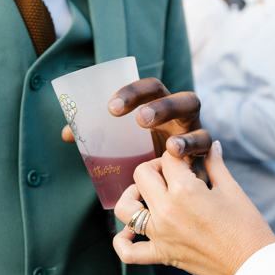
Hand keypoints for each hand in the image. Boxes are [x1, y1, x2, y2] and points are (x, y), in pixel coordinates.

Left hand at [61, 77, 210, 157]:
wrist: (169, 186)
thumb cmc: (144, 156)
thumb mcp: (122, 145)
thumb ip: (99, 137)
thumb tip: (68, 133)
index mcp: (161, 107)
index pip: (151, 89)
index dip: (133, 92)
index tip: (111, 107)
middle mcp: (181, 117)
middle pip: (181, 100)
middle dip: (162, 107)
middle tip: (140, 120)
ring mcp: (196, 136)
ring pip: (199, 126)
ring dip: (185, 136)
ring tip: (170, 146)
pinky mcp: (204, 159)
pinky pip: (206, 149)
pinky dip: (193, 150)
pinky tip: (178, 156)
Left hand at [112, 141, 274, 274]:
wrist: (252, 267)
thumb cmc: (248, 229)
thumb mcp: (233, 191)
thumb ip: (215, 165)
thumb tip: (210, 146)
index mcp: (185, 191)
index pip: (169, 158)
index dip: (179, 153)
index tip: (189, 159)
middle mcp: (166, 211)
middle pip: (142, 175)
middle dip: (156, 167)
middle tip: (174, 173)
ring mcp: (160, 235)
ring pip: (125, 208)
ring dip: (133, 196)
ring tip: (148, 194)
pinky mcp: (162, 255)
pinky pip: (128, 251)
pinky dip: (123, 241)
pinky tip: (131, 232)